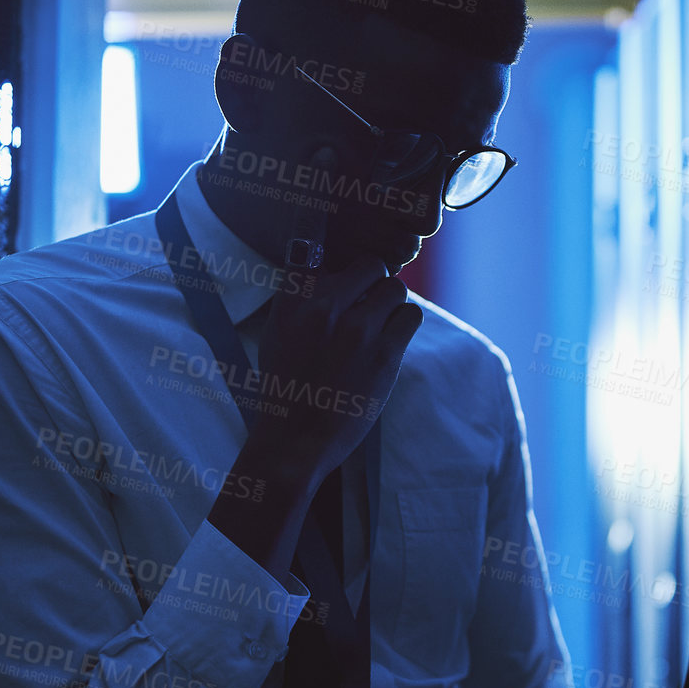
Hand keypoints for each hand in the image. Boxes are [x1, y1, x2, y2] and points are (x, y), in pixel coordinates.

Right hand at [247, 254, 421, 490]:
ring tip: (380, 324)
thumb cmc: (286, 388)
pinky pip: (411, 316)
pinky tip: (390, 340)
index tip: (345, 272)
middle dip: (374, 282)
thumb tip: (330, 269)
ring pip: (395, 288)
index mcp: (292, 300)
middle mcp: (323, 307)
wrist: (295, 440)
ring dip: (392, 303)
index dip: (340, 259)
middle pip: (370, 266)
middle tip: (370, 303)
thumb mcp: (277, 334)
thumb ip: (299, 298)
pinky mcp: (384, 354)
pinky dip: (404, 324)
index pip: (317, 247)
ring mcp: (356, 330)